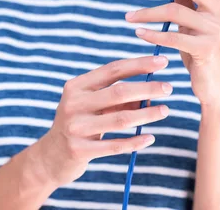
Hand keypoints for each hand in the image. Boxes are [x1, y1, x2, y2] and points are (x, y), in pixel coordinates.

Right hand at [35, 56, 172, 186]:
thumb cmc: (81, 123)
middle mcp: (74, 103)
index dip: (140, 64)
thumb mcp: (94, 105)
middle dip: (148, 87)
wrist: (50, 157)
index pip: (113, 70)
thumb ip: (119, 97)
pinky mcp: (79, 150)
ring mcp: (75, 127)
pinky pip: (115, 145)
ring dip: (147, 114)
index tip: (163, 61)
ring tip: (165, 110)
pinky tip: (150, 138)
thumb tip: (152, 92)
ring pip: (121, 118)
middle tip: (169, 88)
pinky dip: (135, 141)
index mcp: (77, 86)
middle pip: (119, 92)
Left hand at [126, 0, 219, 106]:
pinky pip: (171, 36)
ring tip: (130, 17)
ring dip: (146, 12)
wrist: (218, 85)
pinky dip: (151, 33)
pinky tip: (139, 34)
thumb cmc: (203, 48)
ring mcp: (217, 28)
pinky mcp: (206, 48)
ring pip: (174, 9)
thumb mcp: (198, 18)